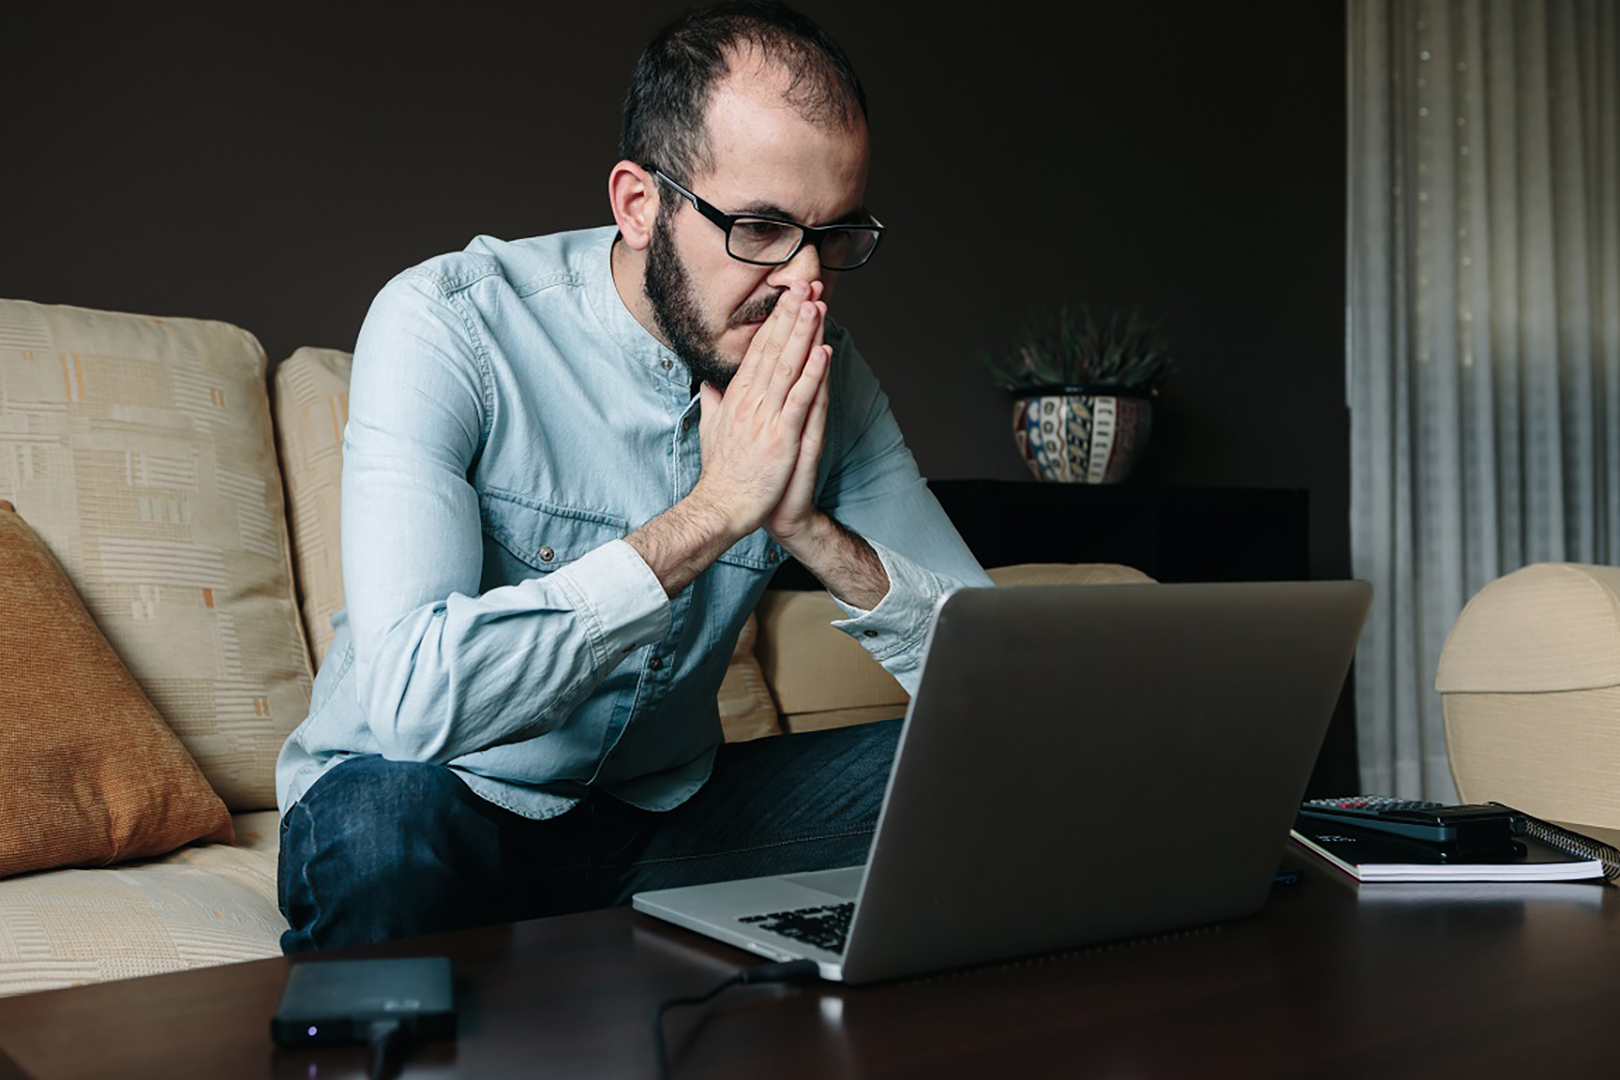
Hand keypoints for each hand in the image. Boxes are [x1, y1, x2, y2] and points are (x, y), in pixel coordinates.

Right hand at [691, 280, 830, 541]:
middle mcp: (750, 401)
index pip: (758, 351)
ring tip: (816, 304)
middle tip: (805, 284)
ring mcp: (766, 418)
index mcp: (737, 398)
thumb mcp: (711, 431)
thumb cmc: (722, 474)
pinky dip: (812, 375)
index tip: (788, 298)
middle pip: (773, 349)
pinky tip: (823, 351)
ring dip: (803, 334)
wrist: (722, 508)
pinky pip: (799, 399)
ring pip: (788, 366)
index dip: (775, 322)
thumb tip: (708, 384)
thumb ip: (712, 403)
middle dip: (790, 315)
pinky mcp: (781, 437)